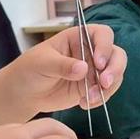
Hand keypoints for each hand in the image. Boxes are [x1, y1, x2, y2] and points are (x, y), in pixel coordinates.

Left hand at [12, 24, 127, 113]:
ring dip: (108, 88)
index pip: (102, 34)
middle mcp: (90, 52)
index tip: (98, 63)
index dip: (105, 46)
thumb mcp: (42, 63)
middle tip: (104, 83)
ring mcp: (92, 70)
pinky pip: (106, 92)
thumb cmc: (29, 70)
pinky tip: (84, 104)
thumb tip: (83, 69)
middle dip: (114, 69)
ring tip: (88, 99)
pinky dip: (101, 99)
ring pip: (115, 74)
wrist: (24, 93)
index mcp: (78, 37)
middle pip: (116, 54)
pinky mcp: (91, 87)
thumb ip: (62, 65)